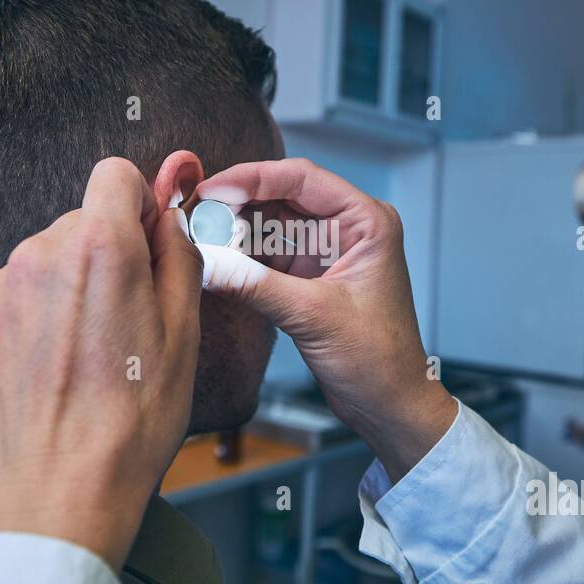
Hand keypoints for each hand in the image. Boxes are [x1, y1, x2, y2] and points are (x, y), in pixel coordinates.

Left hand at [0, 158, 203, 569]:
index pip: (114, 175)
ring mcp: (0, 291)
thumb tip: (168, 220)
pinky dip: (39, 318)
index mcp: (100, 248)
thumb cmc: (130, 423)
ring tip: (91, 352)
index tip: (149, 243)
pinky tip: (58, 368)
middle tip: (128, 318)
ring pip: (47, 260)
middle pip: (81, 221)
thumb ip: (179, 256)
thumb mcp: (184, 334)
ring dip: (71, 287)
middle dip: (108, 253)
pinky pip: (18, 297)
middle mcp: (39, 254)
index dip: (139, 205)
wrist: (60, 492)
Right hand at [194, 158, 456, 481]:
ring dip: (234, 229)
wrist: (389, 405)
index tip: (212, 189)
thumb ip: (255, 284)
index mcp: (366, 221)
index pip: (301, 178)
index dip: (252, 178)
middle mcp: (348, 228)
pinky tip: (213, 257)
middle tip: (194, 212)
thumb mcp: (313, 316)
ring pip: (270, 225)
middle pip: (281, 196)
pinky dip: (240, 256)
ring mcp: (326, 252)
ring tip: (197, 234)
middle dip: (236, 203)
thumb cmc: (377, 360)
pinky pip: (267, 254)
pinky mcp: (309, 277)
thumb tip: (204, 260)